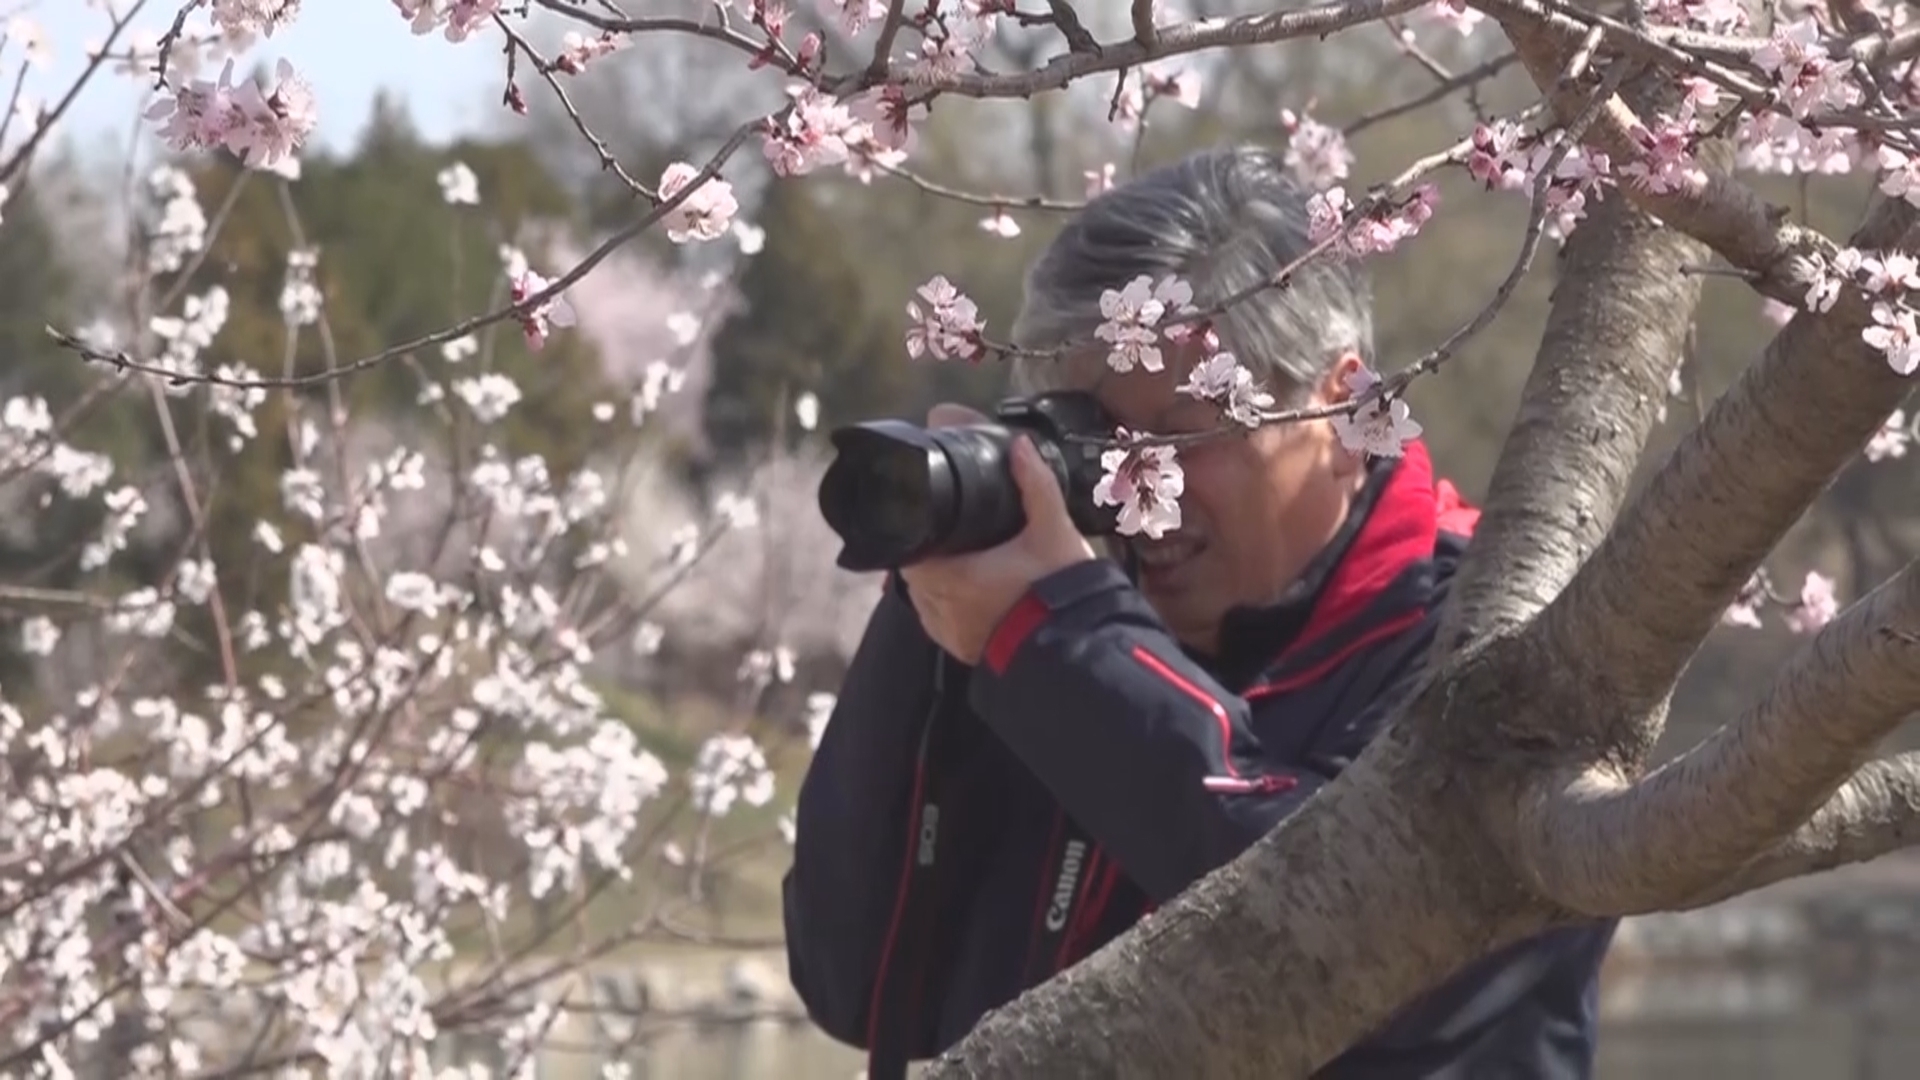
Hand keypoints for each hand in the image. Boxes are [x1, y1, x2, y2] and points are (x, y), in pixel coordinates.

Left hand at [901, 403, 1098, 664]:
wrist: (1075, 648)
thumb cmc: (1058, 591)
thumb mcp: (1052, 530)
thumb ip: (1035, 484)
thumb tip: (1019, 446)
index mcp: (949, 576)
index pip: (909, 546)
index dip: (919, 529)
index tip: (935, 519)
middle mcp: (938, 607)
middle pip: (916, 568)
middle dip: (933, 552)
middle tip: (958, 537)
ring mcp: (945, 631)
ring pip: (924, 596)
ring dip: (938, 580)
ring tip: (966, 562)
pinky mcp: (958, 651)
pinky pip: (939, 621)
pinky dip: (949, 606)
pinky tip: (973, 595)